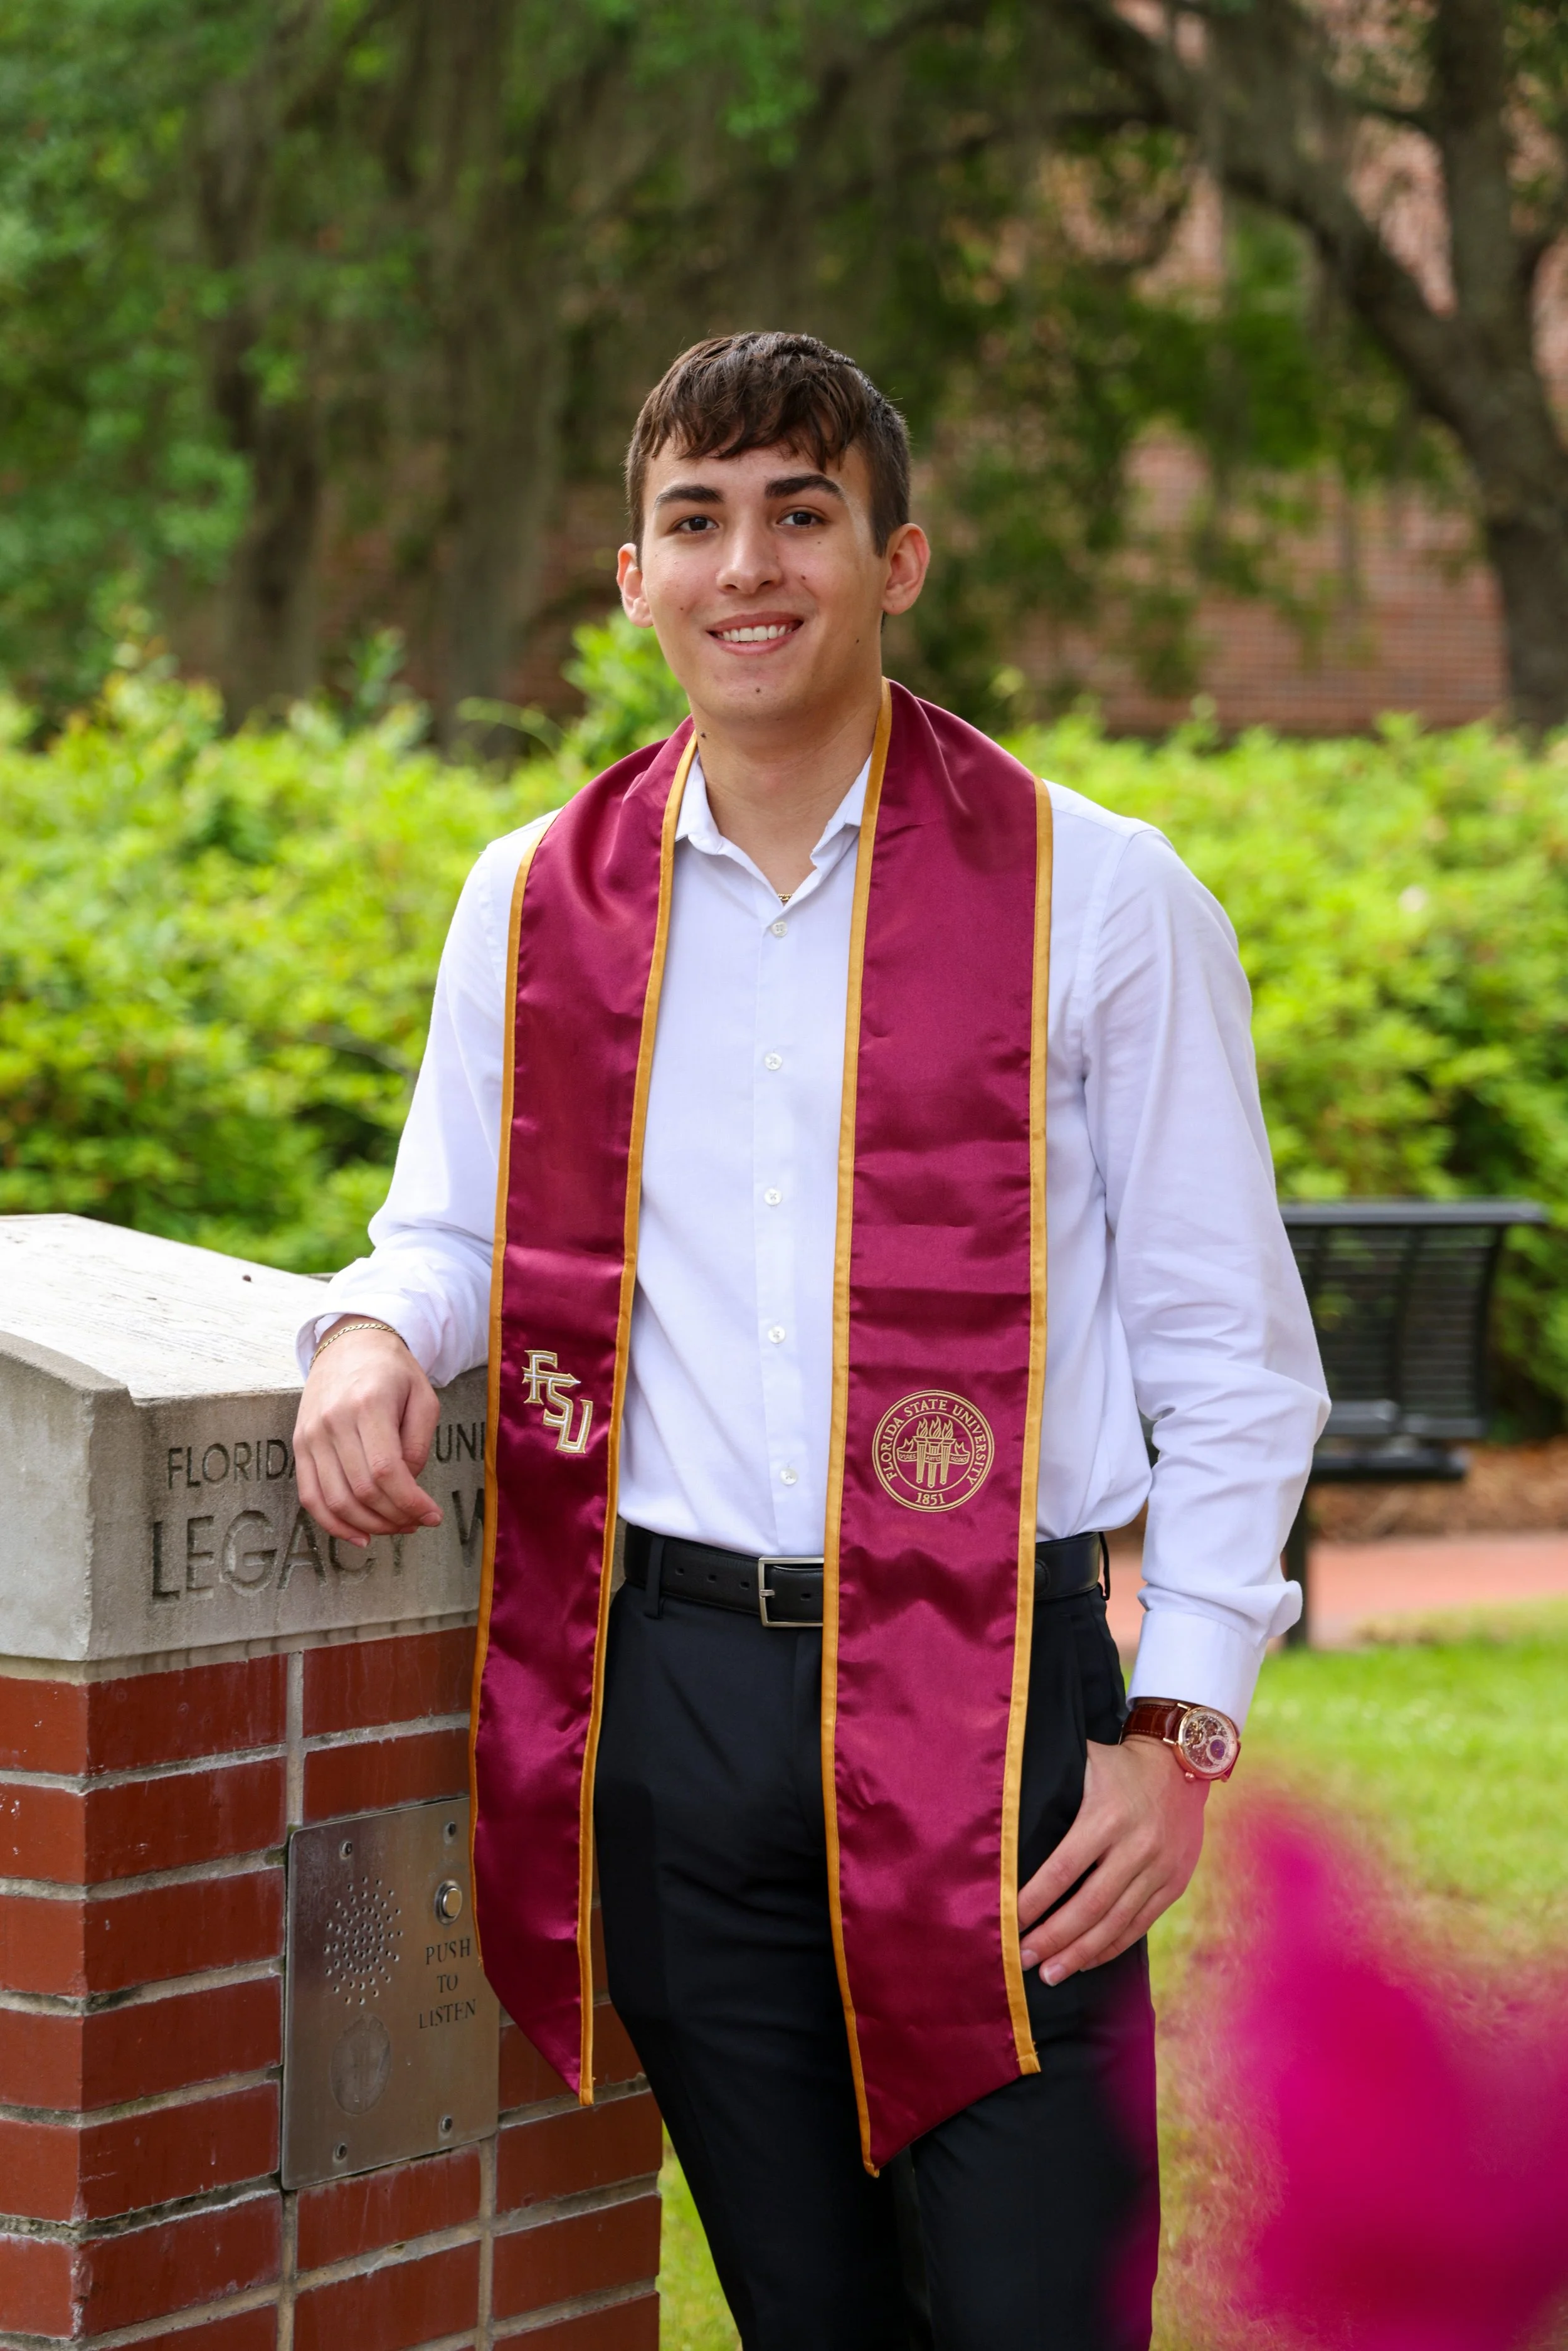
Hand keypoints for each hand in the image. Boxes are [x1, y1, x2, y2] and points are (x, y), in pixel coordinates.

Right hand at [294, 1322, 444, 1546]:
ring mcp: (310, 1435)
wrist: (349, 1344)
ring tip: (396, 1527)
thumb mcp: (423, 1397)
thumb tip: (408, 1486)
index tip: (432, 1516)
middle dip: (395, 1517)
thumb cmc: (393, 1372)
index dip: (410, 1502)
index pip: (386, 1471)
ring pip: (335, 1500)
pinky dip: (333, 1524)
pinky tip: (360, 1536)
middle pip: (361, 1490)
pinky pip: (310, 1496)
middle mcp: (333, 1422)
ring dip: (369, 1526)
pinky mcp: (299, 1445)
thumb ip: (418, 1443)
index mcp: (367, 1405)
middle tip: (418, 1523)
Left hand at [1017, 1736, 1208, 1984]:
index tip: (1009, 1920)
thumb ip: (1053, 1788)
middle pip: (1089, 1905)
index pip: (1063, 1869)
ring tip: (1049, 1974)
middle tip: (1021, 1958)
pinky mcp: (1174, 1884)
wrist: (1184, 1764)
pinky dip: (1111, 1947)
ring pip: (1115, 1923)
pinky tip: (1085, 1961)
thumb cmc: (1119, 1764)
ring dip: (1080, 1953)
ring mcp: (1159, 1869)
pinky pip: (1139, 1924)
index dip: (1035, 1900)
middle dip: (1053, 1938)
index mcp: (1107, 1817)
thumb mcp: (1085, 1762)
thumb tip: (1004, 1811)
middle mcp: (1136, 1847)